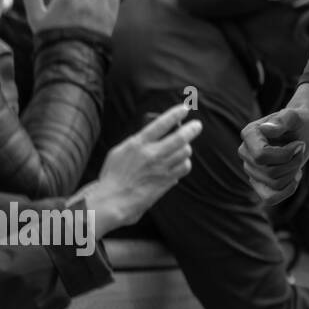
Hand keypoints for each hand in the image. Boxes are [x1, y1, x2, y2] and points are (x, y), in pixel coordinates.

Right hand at [84, 104, 202, 234]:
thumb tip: (155, 132)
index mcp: (137, 144)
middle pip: (180, 137)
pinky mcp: (167, 180)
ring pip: (185, 152)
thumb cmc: (113, 175)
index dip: (175, 114)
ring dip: (186, 148)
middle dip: (192, 129)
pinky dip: (184, 163)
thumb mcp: (120, 151)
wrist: (112, 200)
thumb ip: (138, 141)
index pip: (161, 124)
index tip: (184, 109)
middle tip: (197, 126)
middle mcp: (152, 155)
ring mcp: (161, 168)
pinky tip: (179, 163)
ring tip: (182, 147)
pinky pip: (184, 167)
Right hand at [239, 100, 308, 204]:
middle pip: (271, 172)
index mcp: (249, 134)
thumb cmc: (298, 122)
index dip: (285, 155)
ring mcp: (251, 169)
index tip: (299, 144)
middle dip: (293, 163)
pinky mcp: (259, 182)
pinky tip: (295, 176)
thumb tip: (266, 130)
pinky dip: (287, 190)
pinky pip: (270, 198)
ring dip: (293, 173)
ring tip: (297, 159)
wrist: (302, 131)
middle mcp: (245, 153)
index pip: (261, 156)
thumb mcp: (295, 116)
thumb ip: (282, 120)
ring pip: (274, 185)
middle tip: (300, 149)